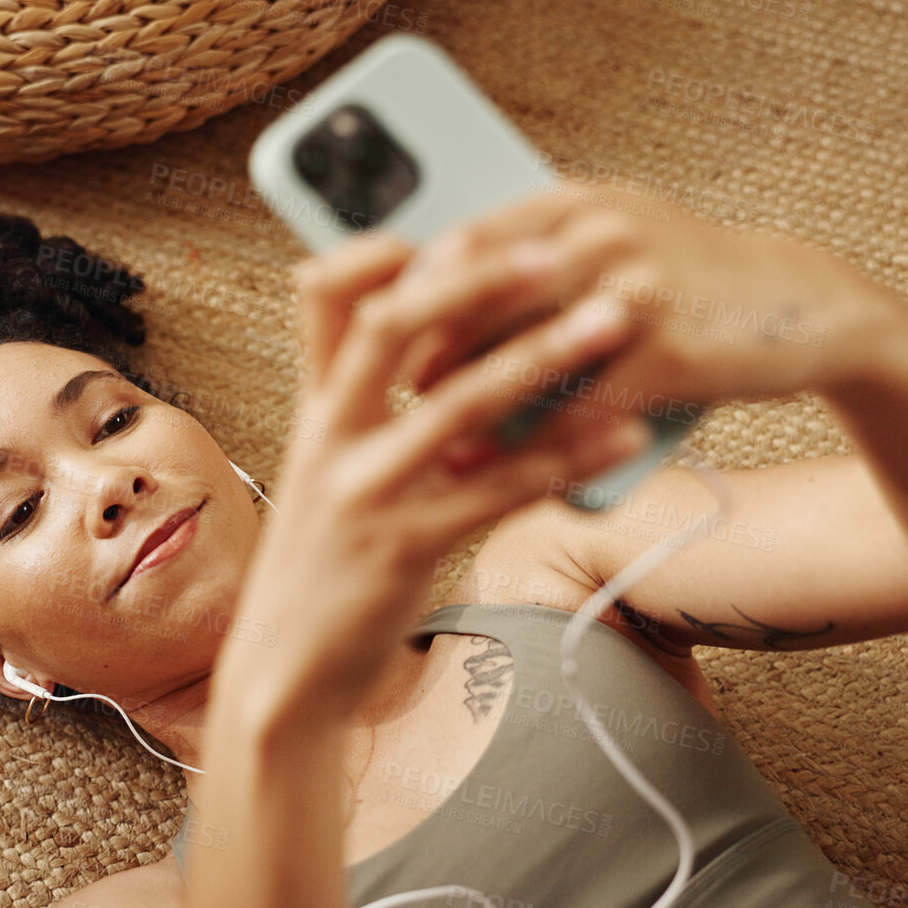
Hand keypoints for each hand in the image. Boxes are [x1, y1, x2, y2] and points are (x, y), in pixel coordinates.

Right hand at [218, 229, 656, 721]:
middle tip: (554, 253)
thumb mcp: (323, 482)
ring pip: (458, 403)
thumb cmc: (319, 575)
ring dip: (544, 353)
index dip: (377, 251)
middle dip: (476, 281)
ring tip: (615, 320)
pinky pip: (499, 488)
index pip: (322, 301)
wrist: (283, 679)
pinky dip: (568, 456)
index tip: (447, 229)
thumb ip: (365, 420)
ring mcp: (366, 492)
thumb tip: (435, 364)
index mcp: (313, 414)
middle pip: (392, 325)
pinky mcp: (406, 549)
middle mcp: (331, 439)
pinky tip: (623, 434)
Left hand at [390, 180, 887, 436]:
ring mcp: (634, 293)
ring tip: (433, 444)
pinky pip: (580, 408)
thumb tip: (443, 284)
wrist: (803, 307)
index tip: (377, 335)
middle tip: (395, 398)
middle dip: (430, 353)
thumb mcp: (615, 237)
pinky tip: (500, 473)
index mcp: (576, 202)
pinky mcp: (667, 353)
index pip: (465, 239)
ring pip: (524, 355)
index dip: (414, 291)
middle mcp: (600, 234)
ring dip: (470, 405)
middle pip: (481, 296)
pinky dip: (533, 446)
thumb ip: (538, 253)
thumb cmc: (689, 279)